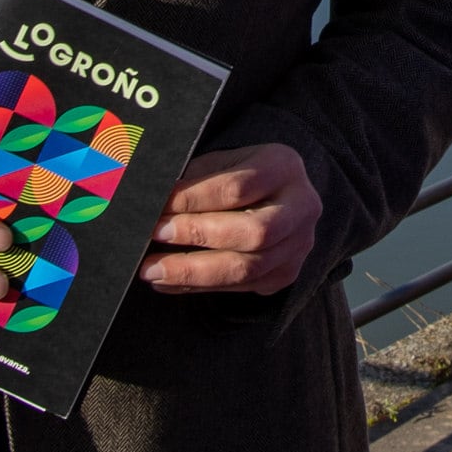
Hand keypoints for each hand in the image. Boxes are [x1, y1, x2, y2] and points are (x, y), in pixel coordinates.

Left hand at [142, 142, 321, 294]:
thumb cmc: (238, 174)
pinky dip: (199, 287)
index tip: (155, 207)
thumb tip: (150, 200)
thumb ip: (193, 180)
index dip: (192, 199)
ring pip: (247, 268)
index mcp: (283, 166)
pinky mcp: (285, 273)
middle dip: (197, 235)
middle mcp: (301, 207)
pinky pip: (241, 287)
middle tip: (155, 235)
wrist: (277, 196)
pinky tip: (168, 282)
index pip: (236, 188)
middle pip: (254, 232)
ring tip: (152, 270)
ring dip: (193, 272)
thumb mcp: (220, 163)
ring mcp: (298, 245)